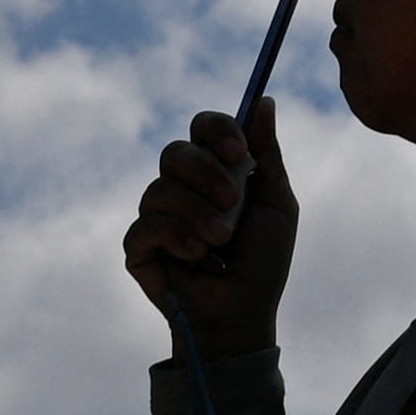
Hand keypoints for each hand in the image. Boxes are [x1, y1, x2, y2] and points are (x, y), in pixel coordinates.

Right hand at [121, 99, 296, 353]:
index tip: (238, 154)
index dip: (217, 131)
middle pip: (174, 152)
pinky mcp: (139, 248)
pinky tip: (195, 257)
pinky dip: (175, 238)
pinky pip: (145, 226)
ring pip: (159, 190)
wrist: (244, 313)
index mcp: (215, 169)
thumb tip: (265, 101)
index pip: (203, 127)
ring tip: (219, 241)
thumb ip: (267, 155)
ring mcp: (157, 216)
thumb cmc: (263, 262)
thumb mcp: (276, 204)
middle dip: (205, 173)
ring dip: (196, 214)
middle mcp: (182, 187)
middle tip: (232, 203)